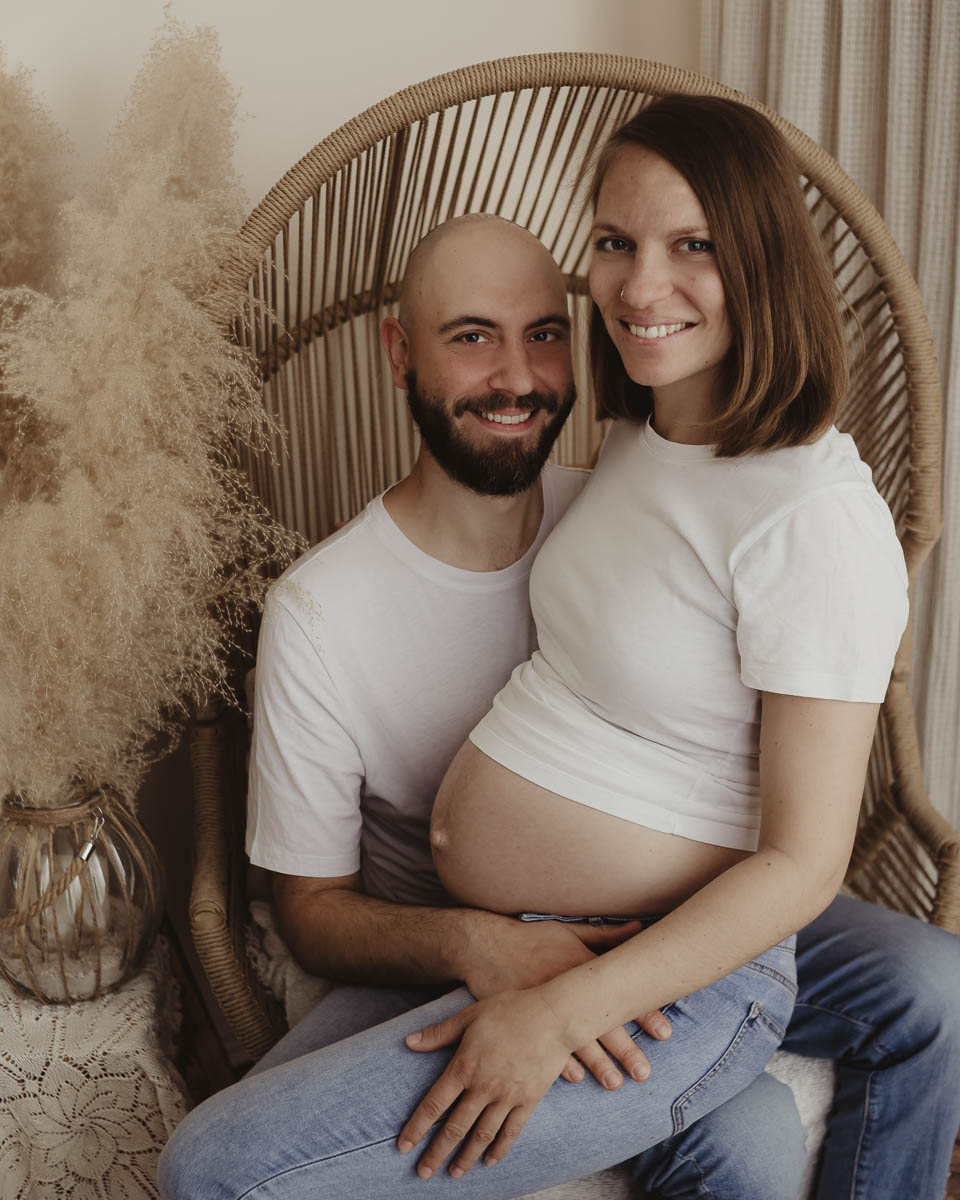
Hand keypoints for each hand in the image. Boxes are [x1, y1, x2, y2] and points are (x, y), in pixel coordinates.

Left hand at [397, 989, 578, 1178]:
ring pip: (481, 1135)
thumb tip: (408, 1042)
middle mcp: (483, 1087)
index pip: (434, 1105)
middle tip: (424, 1173)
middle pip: (455, 1128)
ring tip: (454, 1174)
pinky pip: (511, 1132)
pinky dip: (499, 1149)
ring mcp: (507, 1096)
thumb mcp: (470, 1016)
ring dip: (466, 1157)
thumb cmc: (510, 1009)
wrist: (554, 1016)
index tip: (403, 1147)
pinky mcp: (528, 1101)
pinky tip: (489, 1161)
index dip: (416, 1128)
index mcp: (465, 1066)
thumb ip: (439, 1033)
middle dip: (436, 1153)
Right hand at [463, 915, 670, 1086]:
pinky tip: (575, 1076)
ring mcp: (541, 1003)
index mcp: (579, 965)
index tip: (664, 1032)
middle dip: (624, 1048)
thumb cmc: (531, 938)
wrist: (484, 943)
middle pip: (598, 1021)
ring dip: (596, 1062)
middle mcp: (563, 986)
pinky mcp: (520, 1018)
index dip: (641, 1012)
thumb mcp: (568, 932)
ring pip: (574, 1038)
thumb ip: (605, 935)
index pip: (616, 991)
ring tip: (615, 1082)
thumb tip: (640, 928)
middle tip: (644, 1072)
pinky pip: (542, 1044)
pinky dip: (558, 1061)